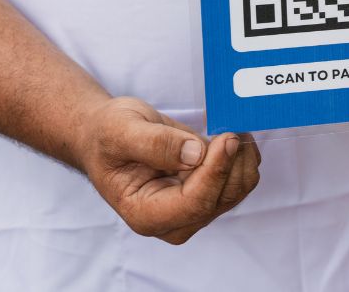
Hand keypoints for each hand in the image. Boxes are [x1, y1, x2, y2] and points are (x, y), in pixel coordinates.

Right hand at [77, 97, 260, 244]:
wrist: (107, 136)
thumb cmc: (107, 136)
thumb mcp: (120, 131)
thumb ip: (155, 144)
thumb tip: (195, 154)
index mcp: (145, 214)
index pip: (194, 204)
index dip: (215, 172)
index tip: (226, 139)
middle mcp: (172, 220)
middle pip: (220, 200)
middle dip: (232, 163)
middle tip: (231, 127)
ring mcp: (192, 209)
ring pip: (235, 190)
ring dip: (241, 158)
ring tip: (230, 126)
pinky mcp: (207, 194)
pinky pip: (238, 180)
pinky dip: (241, 157)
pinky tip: (229, 136)